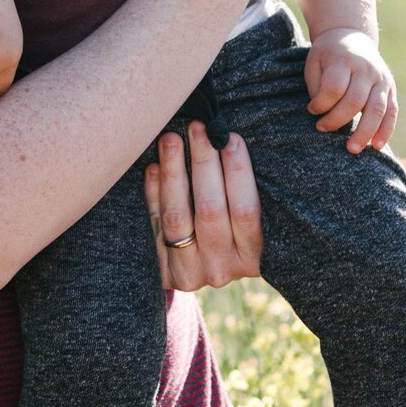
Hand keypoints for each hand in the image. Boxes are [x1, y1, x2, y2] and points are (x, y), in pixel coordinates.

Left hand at [150, 125, 263, 291]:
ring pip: (177, 216)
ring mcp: (190, 272)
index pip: (246, 210)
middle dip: (203, 163)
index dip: (238, 172)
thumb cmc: (231, 235)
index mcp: (252, 257)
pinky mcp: (162, 270)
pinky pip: (154, 224)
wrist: (198, 279)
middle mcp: (221, 268)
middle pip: (210, 210)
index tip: (229, 138)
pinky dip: (153, 193)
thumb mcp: (245, 225)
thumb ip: (240, 194)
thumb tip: (226, 139)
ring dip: (173, 172)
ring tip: (170, 139)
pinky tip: (152, 167)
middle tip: (197, 128)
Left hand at [304, 27, 397, 152]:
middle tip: (322, 130)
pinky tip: (376, 146)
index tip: (311, 111)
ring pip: (377, 109)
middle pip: (355, 100)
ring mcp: (382, 79)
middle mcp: (366, 69)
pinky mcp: (391, 88)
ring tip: (352, 149)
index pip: (334, 87)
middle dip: (338, 120)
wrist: (350, 36)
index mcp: (344, 60)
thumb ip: (318, 86)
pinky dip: (386, 130)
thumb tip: (322, 112)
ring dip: (365, 132)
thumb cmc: (327, 55)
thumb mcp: (315, 62)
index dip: (321, 103)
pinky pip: (392, 112)